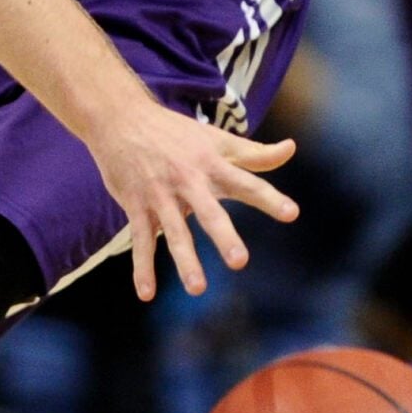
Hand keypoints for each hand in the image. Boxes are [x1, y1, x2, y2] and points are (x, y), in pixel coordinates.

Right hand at [84, 100, 298, 301]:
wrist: (120, 118)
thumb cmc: (174, 132)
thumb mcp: (215, 139)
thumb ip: (254, 153)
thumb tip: (291, 148)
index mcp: (211, 164)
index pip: (245, 182)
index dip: (268, 197)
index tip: (291, 214)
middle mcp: (187, 180)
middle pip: (208, 211)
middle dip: (223, 236)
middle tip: (238, 261)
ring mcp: (160, 195)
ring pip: (174, 232)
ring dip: (184, 260)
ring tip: (197, 288)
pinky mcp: (136, 206)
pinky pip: (141, 240)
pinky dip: (142, 267)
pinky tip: (146, 293)